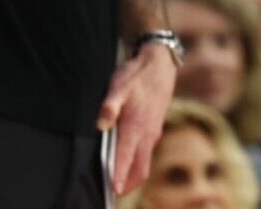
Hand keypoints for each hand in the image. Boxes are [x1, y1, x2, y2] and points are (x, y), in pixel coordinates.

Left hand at [97, 43, 176, 195]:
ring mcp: (152, 134)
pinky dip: (136, 165)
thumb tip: (101, 124)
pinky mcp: (154, 131)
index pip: (126, 159)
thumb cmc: (137, 76)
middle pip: (140, 171)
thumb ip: (109, 106)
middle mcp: (147, 135)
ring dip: (131, 177)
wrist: (160, 65)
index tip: (112, 191)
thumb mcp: (119, 86)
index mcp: (136, 127)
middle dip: (127, 185)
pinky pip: (145, 155)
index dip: (118, 177)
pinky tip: (124, 163)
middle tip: (110, 195)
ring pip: (144, 164)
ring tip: (116, 185)